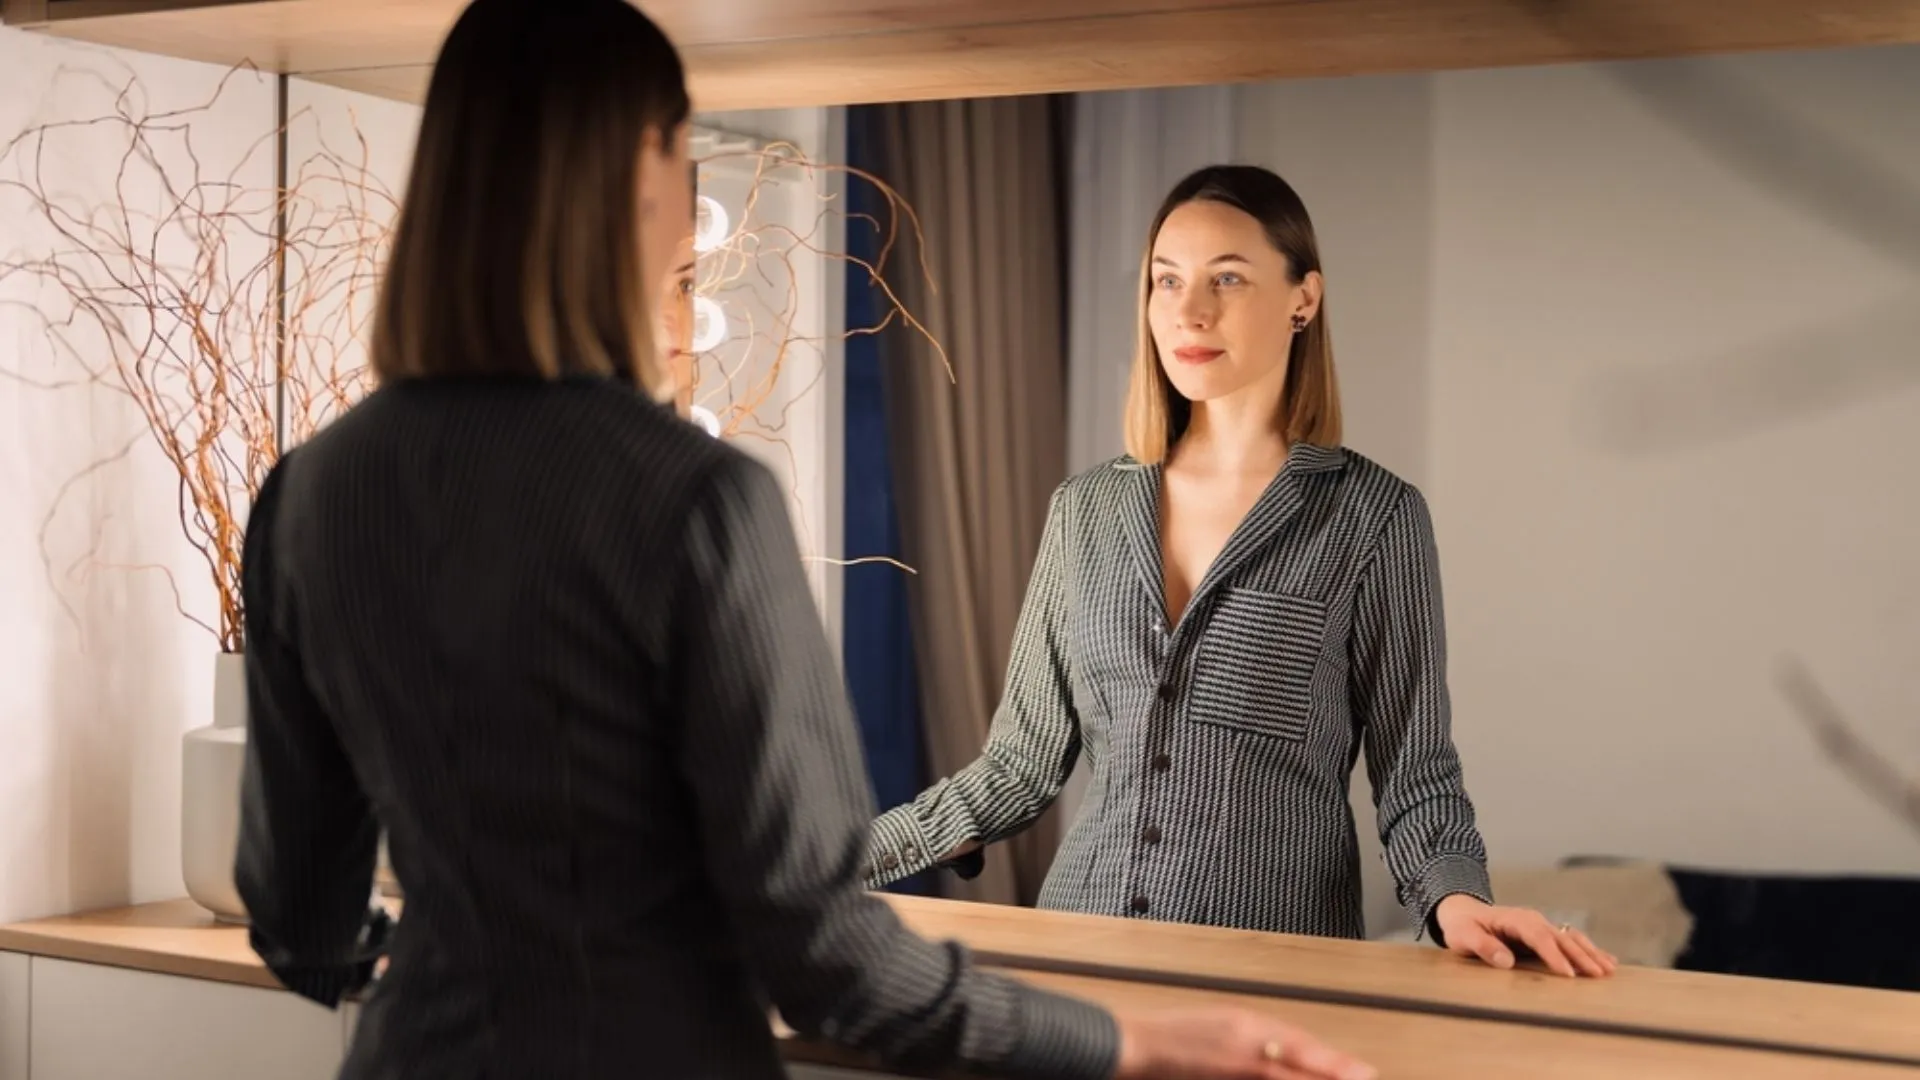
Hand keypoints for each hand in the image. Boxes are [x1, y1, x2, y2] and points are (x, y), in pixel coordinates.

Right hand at [1113, 1005, 1376, 1079]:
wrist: (1137, 1046)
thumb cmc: (1177, 1033)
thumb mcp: (1226, 1023)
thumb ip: (1261, 1037)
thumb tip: (1295, 1050)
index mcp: (1248, 1025)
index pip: (1303, 1046)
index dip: (1336, 1063)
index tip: (1363, 1072)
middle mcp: (1246, 1050)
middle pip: (1298, 1069)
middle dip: (1332, 1075)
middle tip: (1362, 1078)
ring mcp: (1234, 1072)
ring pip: (1283, 1079)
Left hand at [1433, 894, 1617, 977]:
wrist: (1463, 913)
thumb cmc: (1463, 927)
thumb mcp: (1464, 936)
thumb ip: (1483, 947)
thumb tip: (1507, 960)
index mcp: (1515, 920)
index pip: (1539, 937)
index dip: (1554, 955)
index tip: (1568, 974)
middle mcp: (1533, 920)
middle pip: (1561, 938)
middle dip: (1581, 956)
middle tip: (1599, 974)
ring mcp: (1542, 926)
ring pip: (1572, 939)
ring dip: (1591, 953)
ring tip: (1609, 970)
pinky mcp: (1546, 934)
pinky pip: (1572, 941)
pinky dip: (1590, 950)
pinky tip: (1609, 960)